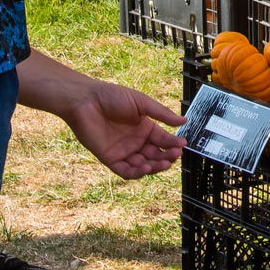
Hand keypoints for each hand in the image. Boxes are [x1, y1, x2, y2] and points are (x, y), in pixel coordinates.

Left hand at [62, 77, 185, 178]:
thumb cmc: (112, 96)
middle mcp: (135, 140)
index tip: (183, 144)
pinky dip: (137, 172)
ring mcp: (123, 150)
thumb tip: (184, 121)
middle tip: (175, 155)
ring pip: (143, 165)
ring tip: (164, 163)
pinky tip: (147, 168)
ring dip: (155, 167)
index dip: (173, 143)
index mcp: (144, 127)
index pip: (162, 139)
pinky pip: (126, 170)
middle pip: (155, 154)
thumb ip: (162, 114)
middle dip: (166, 156)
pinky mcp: (110, 158)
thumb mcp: (141, 102)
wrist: (86, 101)